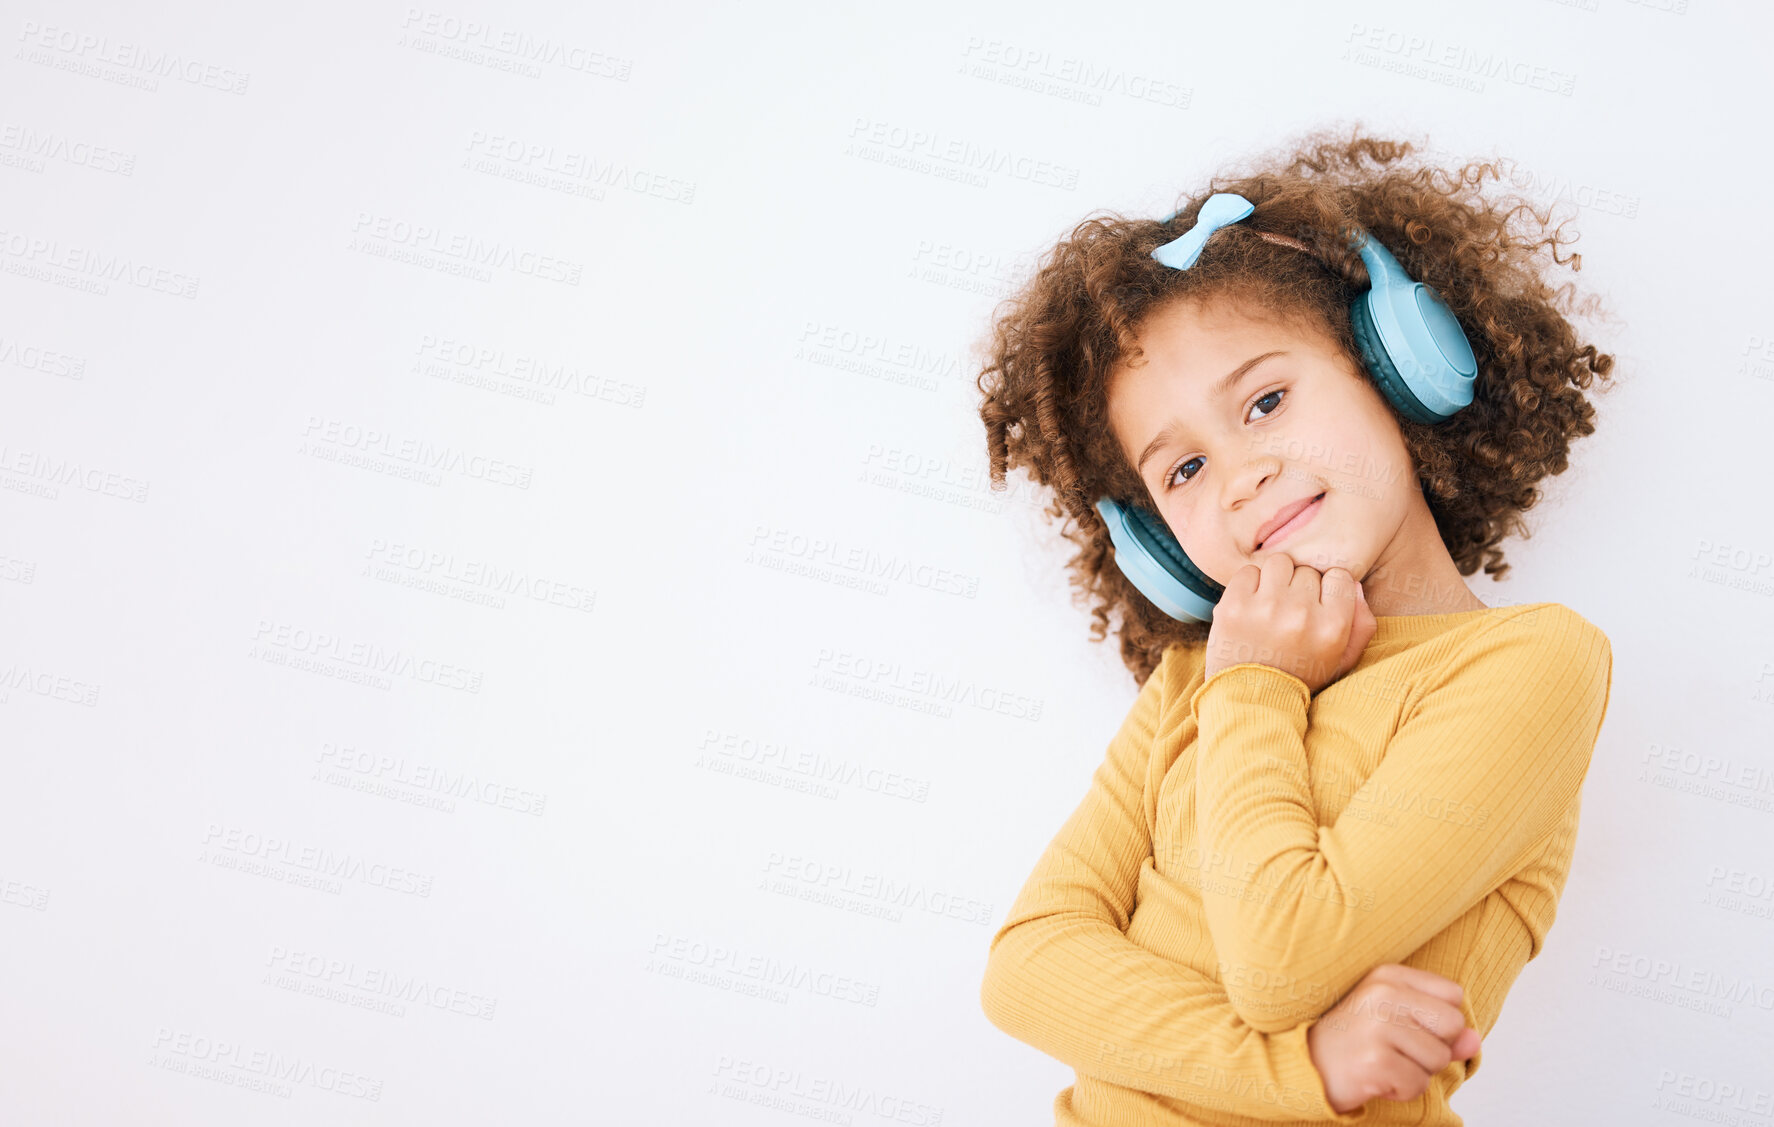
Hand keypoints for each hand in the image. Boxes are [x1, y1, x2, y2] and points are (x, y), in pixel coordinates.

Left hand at [1203, 554, 1376, 695]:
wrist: (1251, 698)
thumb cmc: (1301, 676)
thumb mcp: (1342, 660)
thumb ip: (1362, 624)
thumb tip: (1353, 585)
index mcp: (1333, 627)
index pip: (1340, 576)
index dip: (1328, 588)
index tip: (1318, 605)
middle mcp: (1301, 614)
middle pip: (1307, 571)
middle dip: (1300, 588)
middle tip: (1290, 613)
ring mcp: (1265, 608)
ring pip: (1279, 564)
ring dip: (1276, 580)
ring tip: (1271, 605)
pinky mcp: (1234, 605)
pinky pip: (1248, 571)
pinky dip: (1249, 584)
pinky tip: (1251, 607)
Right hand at [1306, 963, 1482, 1113]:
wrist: (1306, 1064)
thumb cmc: (1357, 1040)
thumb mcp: (1398, 1020)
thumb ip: (1441, 1027)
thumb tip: (1474, 1041)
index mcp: (1387, 975)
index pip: (1453, 996)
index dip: (1440, 1021)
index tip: (1409, 1027)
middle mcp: (1381, 995)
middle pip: (1452, 1025)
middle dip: (1435, 1048)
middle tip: (1398, 1049)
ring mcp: (1377, 1027)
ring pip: (1438, 1059)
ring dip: (1417, 1072)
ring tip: (1385, 1063)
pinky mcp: (1374, 1062)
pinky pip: (1418, 1084)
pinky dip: (1403, 1090)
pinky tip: (1378, 1079)